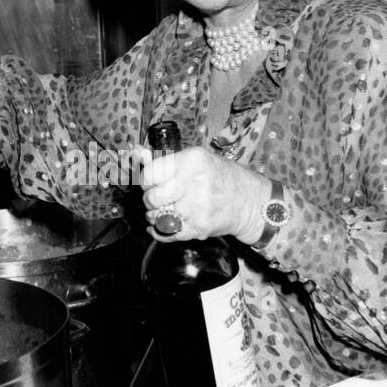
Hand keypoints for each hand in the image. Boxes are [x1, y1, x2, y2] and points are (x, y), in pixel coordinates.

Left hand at [136, 145, 269, 243]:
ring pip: (157, 218)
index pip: (150, 174)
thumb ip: (165, 160)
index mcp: (192, 161)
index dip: (146, 181)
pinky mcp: (199, 228)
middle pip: (152, 199)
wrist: (250, 201)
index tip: (152, 183)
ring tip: (167, 211)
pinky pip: (167, 234)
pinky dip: (161, 231)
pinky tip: (166, 225)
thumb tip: (136, 152)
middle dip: (151, 201)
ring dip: (156, 217)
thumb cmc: (221, 177)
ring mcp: (197, 207)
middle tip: (160, 199)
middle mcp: (194, 182)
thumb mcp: (196, 160)